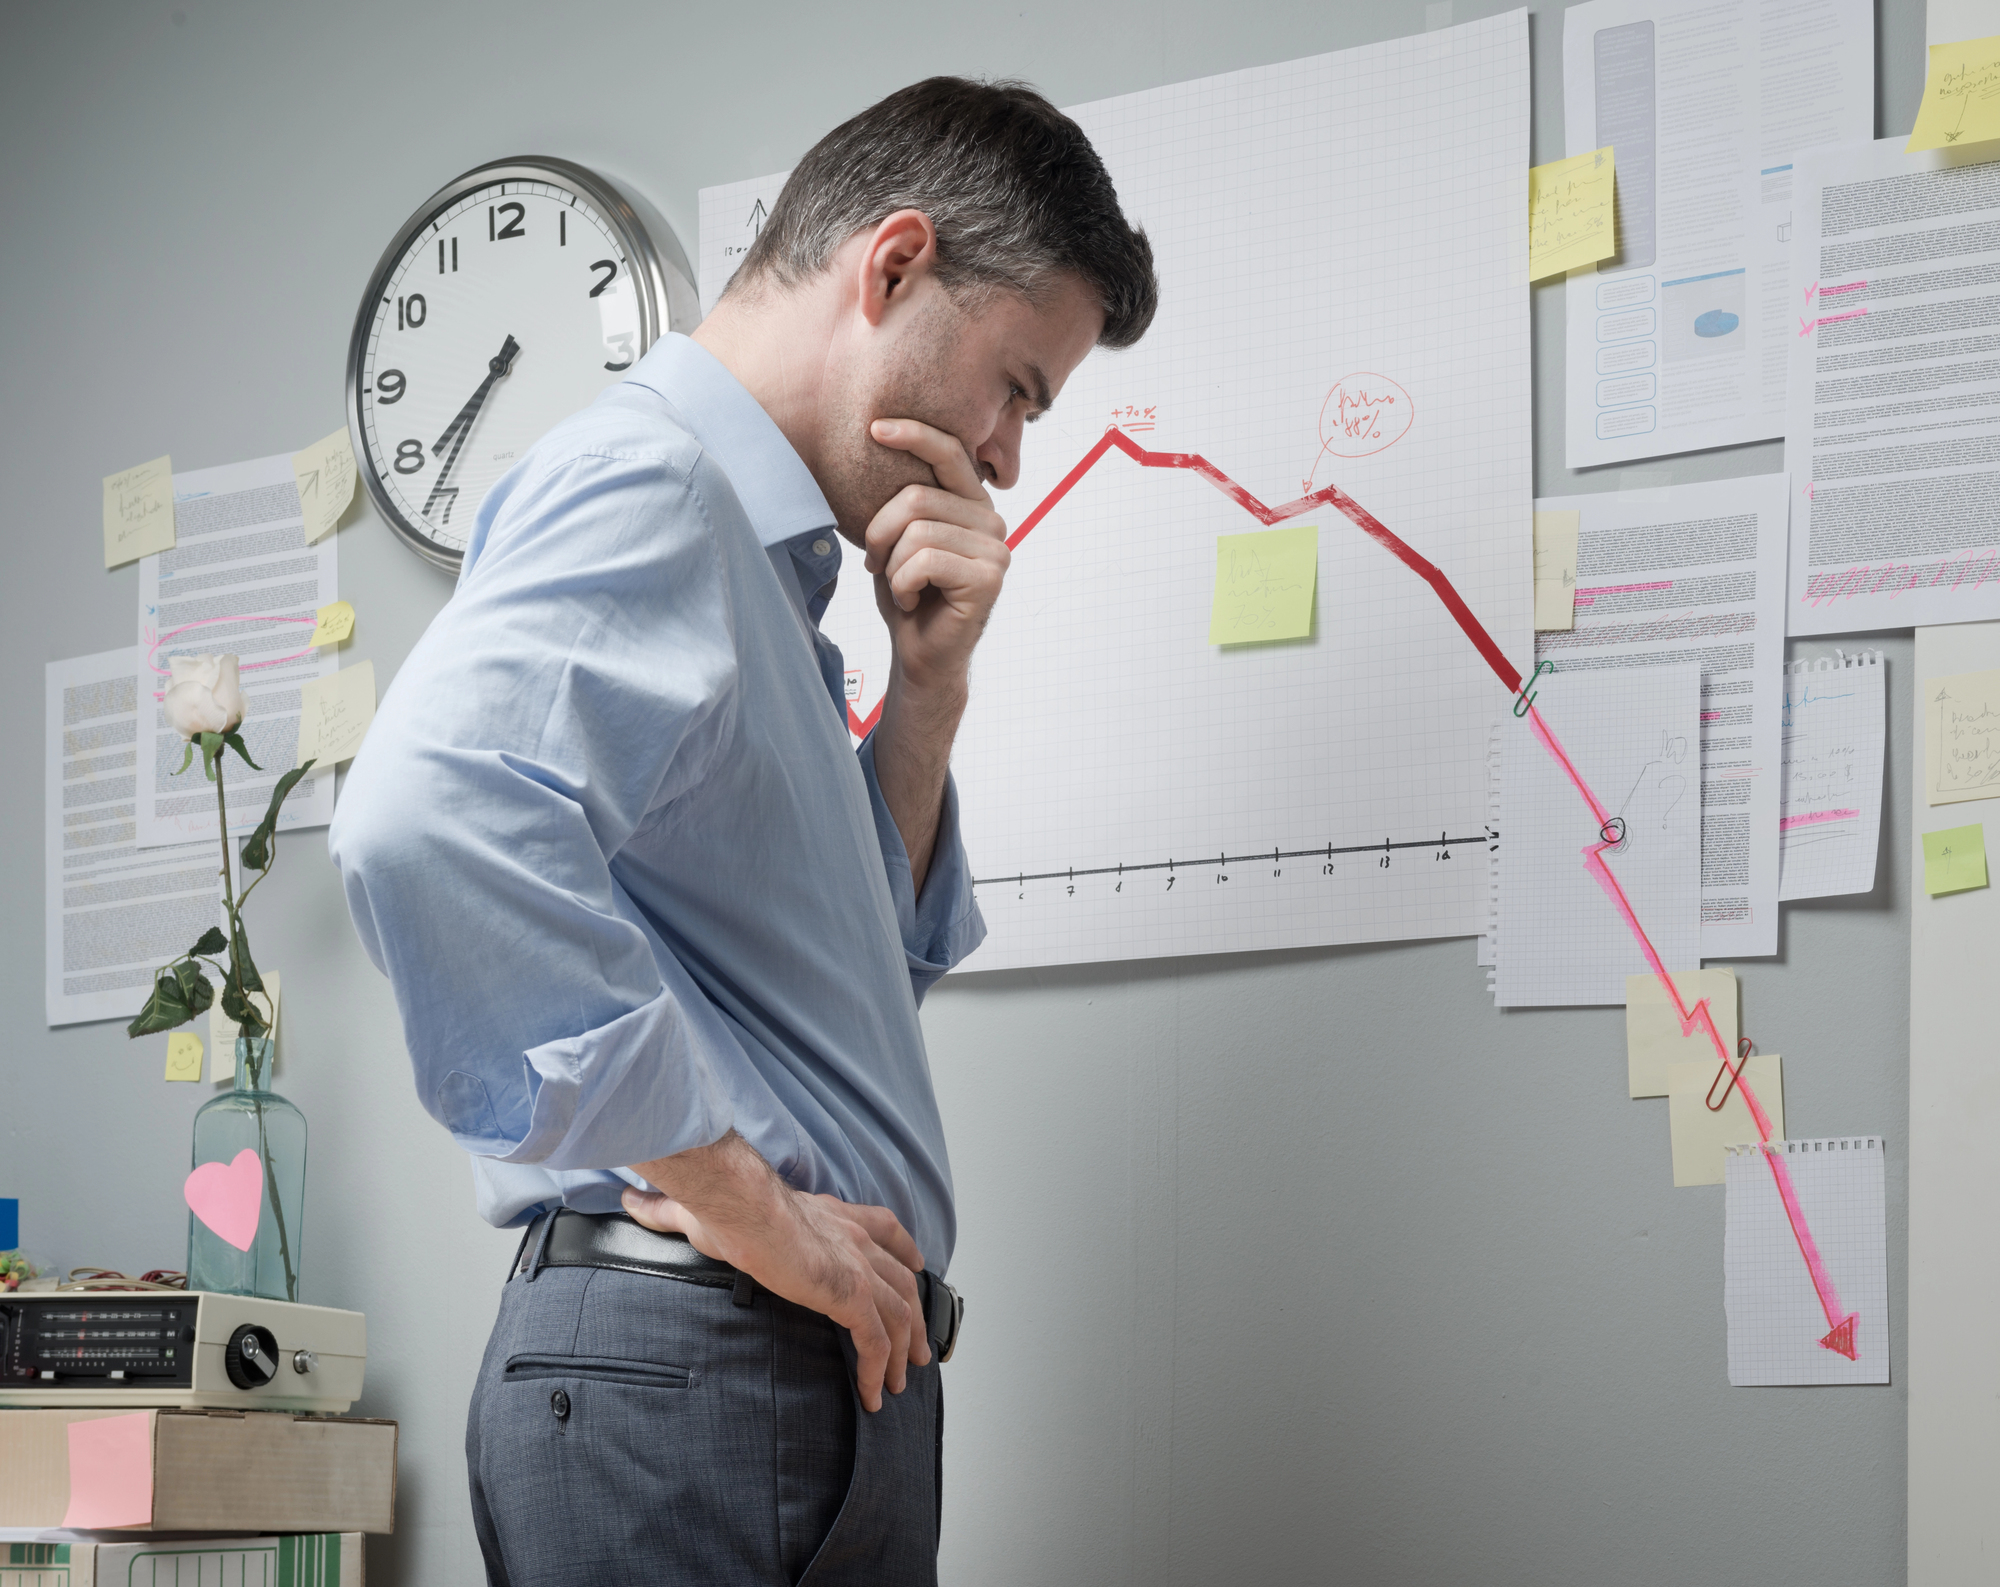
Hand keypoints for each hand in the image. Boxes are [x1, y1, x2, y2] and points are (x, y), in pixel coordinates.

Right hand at [622, 1132, 929, 1411]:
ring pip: (899, 1314)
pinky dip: (878, 1370)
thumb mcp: (702, 1210)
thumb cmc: (725, 1203)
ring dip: (904, 1350)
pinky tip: (873, 1395)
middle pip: (903, 1277)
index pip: (883, 1227)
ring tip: (901, 1380)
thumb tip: (632, 1200)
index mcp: (829, 1214)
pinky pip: (875, 1341)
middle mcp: (852, 1237)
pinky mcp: (848, 1294)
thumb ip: (670, 1210)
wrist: (739, 1205)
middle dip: (915, 1313)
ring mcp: (855, 1265)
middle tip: (919, 1346)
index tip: (915, 1264)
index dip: (904, 1249)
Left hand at [863, 419, 1010, 692]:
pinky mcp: (988, 578)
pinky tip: (911, 601)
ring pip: (918, 531)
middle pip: (918, 497)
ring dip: (893, 566)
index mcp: (972, 505)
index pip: (950, 453)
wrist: (921, 655)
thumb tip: (880, 445)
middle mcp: (992, 522)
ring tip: (900, 586)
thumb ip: (905, 501)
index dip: (915, 434)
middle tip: (876, 563)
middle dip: (881, 532)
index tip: (875, 428)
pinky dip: (902, 584)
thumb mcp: (899, 539)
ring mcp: (995, 550)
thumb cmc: (909, 595)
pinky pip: (925, 561)